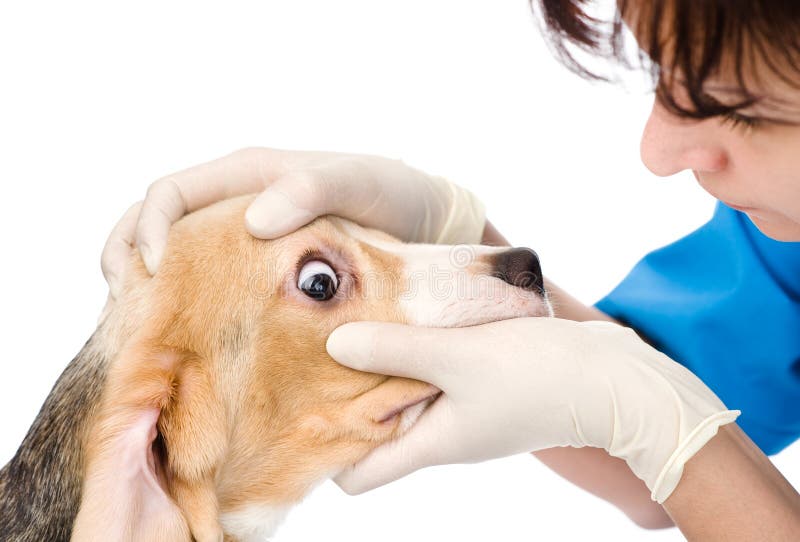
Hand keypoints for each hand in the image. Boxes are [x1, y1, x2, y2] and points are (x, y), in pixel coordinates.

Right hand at [100, 147, 484, 298]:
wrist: (426, 226)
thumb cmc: (395, 197)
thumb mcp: (360, 184)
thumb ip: (311, 190)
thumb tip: (252, 221)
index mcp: (247, 175)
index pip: (169, 194)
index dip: (146, 228)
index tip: (150, 271)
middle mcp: (236, 204)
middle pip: (154, 226)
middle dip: (128, 261)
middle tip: (130, 311)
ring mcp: (244, 239)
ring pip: (176, 259)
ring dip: (151, 289)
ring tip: (149, 330)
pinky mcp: (258, 271)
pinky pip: (209, 285)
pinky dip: (187, 306)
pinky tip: (192, 338)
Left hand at [326, 318, 738, 503]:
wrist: (615, 379)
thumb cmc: (539, 376)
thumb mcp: (459, 358)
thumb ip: (396, 351)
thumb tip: (334, 344)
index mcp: (431, 444)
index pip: (359, 476)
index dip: (328, 453)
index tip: (300, 409)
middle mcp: (443, 433)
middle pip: (376, 430)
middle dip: (347, 398)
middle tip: (315, 351)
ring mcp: (465, 410)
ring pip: (405, 396)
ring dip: (383, 366)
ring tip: (355, 321)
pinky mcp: (484, 384)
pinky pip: (436, 373)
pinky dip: (417, 351)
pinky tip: (406, 315)